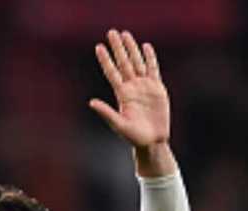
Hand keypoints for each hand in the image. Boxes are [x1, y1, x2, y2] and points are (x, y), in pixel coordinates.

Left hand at [89, 30, 169, 147]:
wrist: (153, 141)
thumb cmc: (134, 136)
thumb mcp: (119, 124)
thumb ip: (106, 112)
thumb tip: (91, 102)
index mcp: (121, 94)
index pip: (111, 72)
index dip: (105, 59)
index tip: (98, 47)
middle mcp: (131, 87)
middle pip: (123, 63)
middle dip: (118, 47)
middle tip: (111, 32)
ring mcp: (144, 86)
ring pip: (137, 62)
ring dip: (132, 48)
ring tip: (126, 34)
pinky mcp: (157, 88)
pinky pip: (153, 69)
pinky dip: (150, 58)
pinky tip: (146, 47)